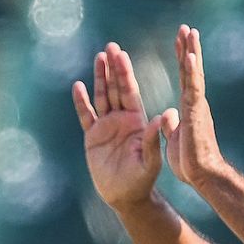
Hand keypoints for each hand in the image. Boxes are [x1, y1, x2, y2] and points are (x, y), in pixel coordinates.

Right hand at [72, 43, 166, 211]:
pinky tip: (78, 86)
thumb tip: (165, 115)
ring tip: (99, 58)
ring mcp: (106, 127)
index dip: (125, 73)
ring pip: (102, 97)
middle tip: (110, 46)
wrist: (126, 197)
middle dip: (113, 68)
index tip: (121, 55)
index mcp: (137, 121)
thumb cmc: (142, 180)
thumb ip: (154, 138)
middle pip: (116, 89)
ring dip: (100, 78)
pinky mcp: (93, 137)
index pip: (130, 92)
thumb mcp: (150, 160)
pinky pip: (86, 116)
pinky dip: (81, 102)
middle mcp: (122, 120)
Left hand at [164, 25, 227, 187]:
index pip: (186, 78)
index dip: (184, 59)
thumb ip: (172, 125)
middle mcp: (195, 103)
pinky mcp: (196, 113)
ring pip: (194, 74)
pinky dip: (193, 71)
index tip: (181, 41)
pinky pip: (193, 88)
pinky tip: (190, 55)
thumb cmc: (191, 161)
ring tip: (190, 32)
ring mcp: (197, 106)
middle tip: (186, 27)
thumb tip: (167, 115)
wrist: (202, 175)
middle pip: (190, 70)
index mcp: (189, 108)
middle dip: (188, 48)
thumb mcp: (175, 139)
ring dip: (192, 52)